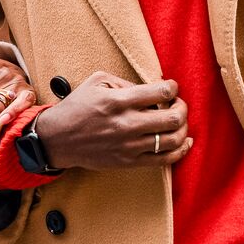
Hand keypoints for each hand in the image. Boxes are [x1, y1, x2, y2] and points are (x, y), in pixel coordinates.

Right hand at [36, 72, 191, 170]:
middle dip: (182, 107)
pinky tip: (184, 141)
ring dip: (183, 127)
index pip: (161, 92)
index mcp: (119, 101)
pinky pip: (164, 160)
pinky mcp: (130, 161)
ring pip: (174, 140)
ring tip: (178, 120)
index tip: (170, 87)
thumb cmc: (77, 107)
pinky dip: (181, 150)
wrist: (59, 139)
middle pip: (174, 117)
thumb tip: (150, 89)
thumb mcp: (97, 81)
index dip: (172, 87)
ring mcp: (130, 145)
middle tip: (177, 103)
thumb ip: (125, 82)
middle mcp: (128, 124)